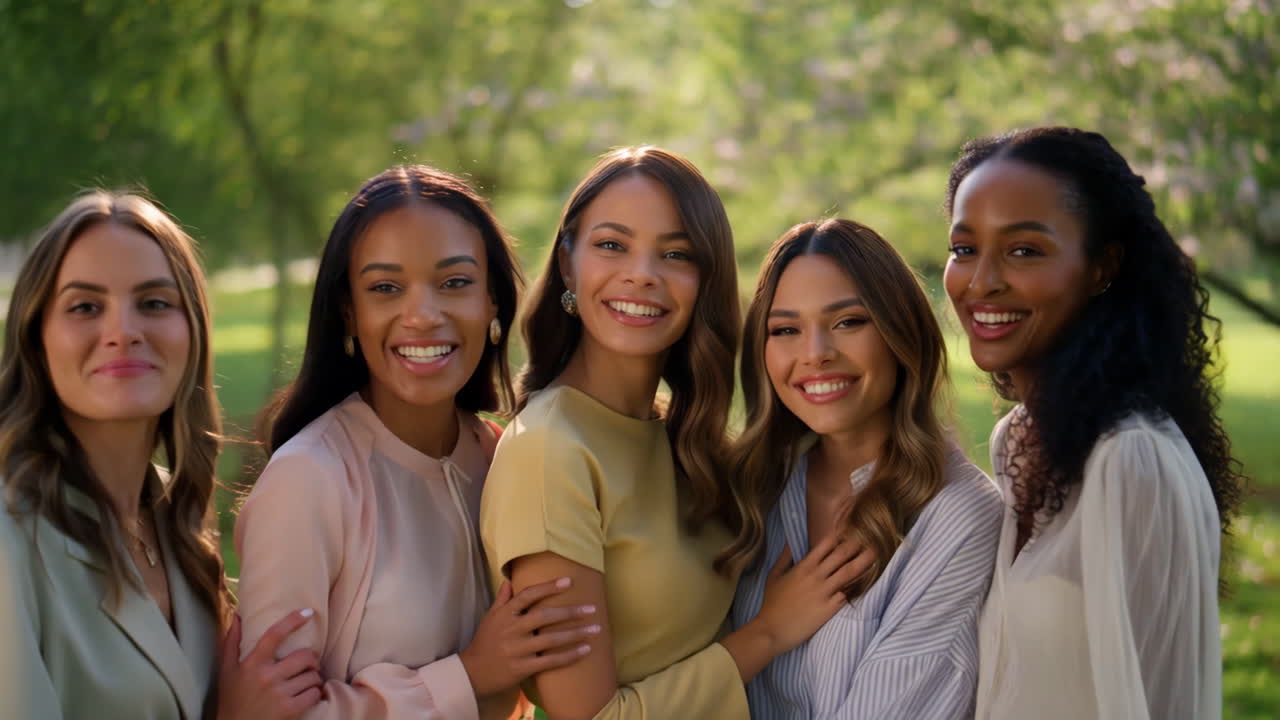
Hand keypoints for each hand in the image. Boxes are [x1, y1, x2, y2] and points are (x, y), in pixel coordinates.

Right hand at [216, 610, 322, 719]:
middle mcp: (266, 677)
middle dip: (311, 659)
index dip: (293, 620)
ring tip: (305, 681)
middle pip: (305, 656)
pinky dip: (315, 693)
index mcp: (252, 664)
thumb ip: (231, 642)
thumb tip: (237, 615)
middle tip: (307, 663)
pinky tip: (308, 694)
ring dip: (313, 678)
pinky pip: (314, 693)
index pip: (274, 635)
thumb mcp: (227, 670)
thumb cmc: (231, 699)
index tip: (308, 612)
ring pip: (313, 676)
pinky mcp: (290, 710)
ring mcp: (279, 694)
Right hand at [459, 578, 600, 697]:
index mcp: (505, 614)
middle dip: (570, 612)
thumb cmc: (484, 642)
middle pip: (544, 617)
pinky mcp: (523, 668)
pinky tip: (585, 650)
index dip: (548, 587)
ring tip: (596, 629)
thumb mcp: (490, 617)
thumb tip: (509, 579)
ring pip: (551, 640)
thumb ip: (502, 599)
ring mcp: (517, 650)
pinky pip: (550, 661)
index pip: (528, 595)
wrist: (473, 673)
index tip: (568, 581)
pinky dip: (569, 656)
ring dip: (575, 634)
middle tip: (592, 608)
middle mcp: (512, 630)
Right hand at [755, 536, 872, 653]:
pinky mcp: (830, 609)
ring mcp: (824, 592)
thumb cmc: (772, 604)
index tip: (850, 532)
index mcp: (803, 566)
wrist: (772, 630)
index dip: (840, 536)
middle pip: (842, 554)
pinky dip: (858, 586)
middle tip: (871, 538)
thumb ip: (784, 558)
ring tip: (876, 554)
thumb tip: (790, 543)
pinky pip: (849, 594)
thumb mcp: (774, 576)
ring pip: (850, 572)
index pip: (826, 544)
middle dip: (857, 544)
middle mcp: (816, 576)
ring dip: (864, 561)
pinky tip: (869, 581)